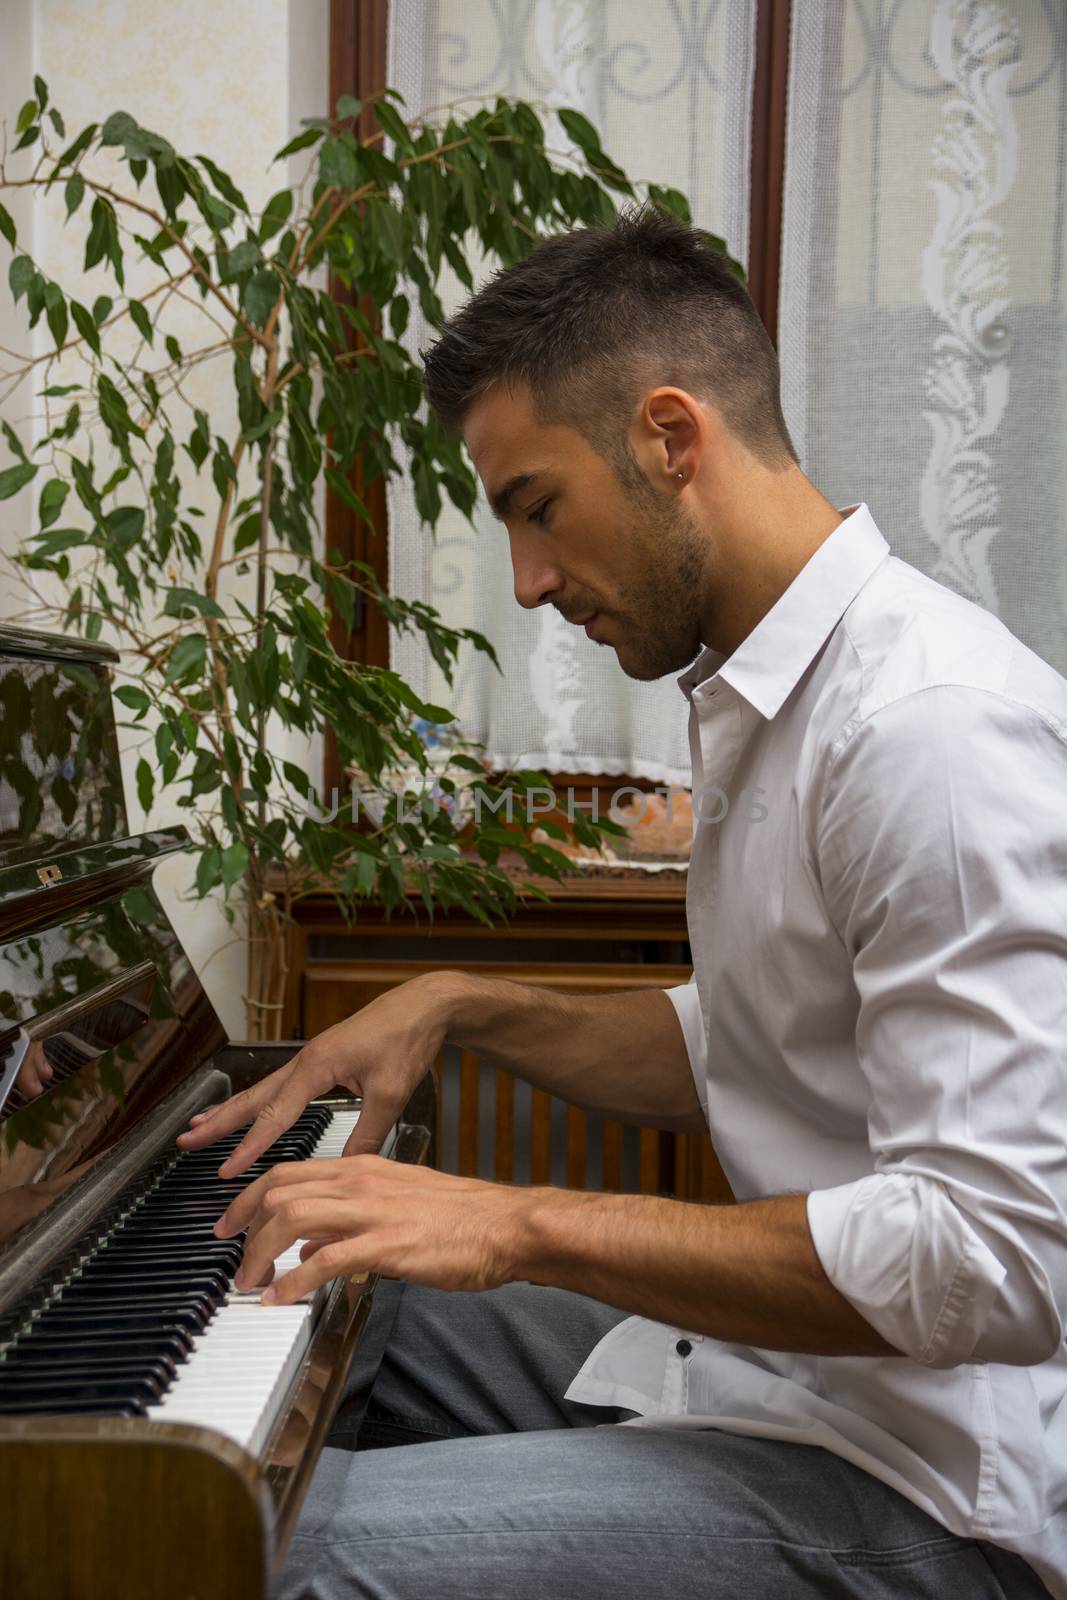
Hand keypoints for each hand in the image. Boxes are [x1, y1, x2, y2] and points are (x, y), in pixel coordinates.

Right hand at [176, 974, 455, 1176]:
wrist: (424, 1005)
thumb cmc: (408, 1040)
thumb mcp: (391, 1094)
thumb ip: (366, 1133)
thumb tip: (344, 1170)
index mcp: (317, 1065)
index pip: (276, 1114)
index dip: (250, 1146)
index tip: (226, 1170)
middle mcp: (306, 1059)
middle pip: (253, 1096)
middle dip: (218, 1121)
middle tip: (185, 1140)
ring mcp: (312, 1057)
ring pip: (262, 1088)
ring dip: (232, 1109)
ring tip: (200, 1126)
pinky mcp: (322, 1058)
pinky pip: (280, 1084)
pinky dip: (259, 1101)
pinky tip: (252, 1110)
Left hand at [215, 1155, 539, 1302]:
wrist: (504, 1225)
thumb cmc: (461, 1218)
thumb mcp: (398, 1204)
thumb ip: (350, 1221)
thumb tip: (310, 1247)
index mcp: (363, 1167)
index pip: (289, 1172)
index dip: (250, 1197)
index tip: (232, 1223)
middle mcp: (361, 1181)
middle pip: (279, 1190)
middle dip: (242, 1225)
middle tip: (229, 1258)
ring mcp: (372, 1211)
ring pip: (292, 1218)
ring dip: (259, 1253)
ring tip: (248, 1283)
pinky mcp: (387, 1244)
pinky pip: (325, 1260)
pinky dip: (293, 1282)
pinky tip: (281, 1299)